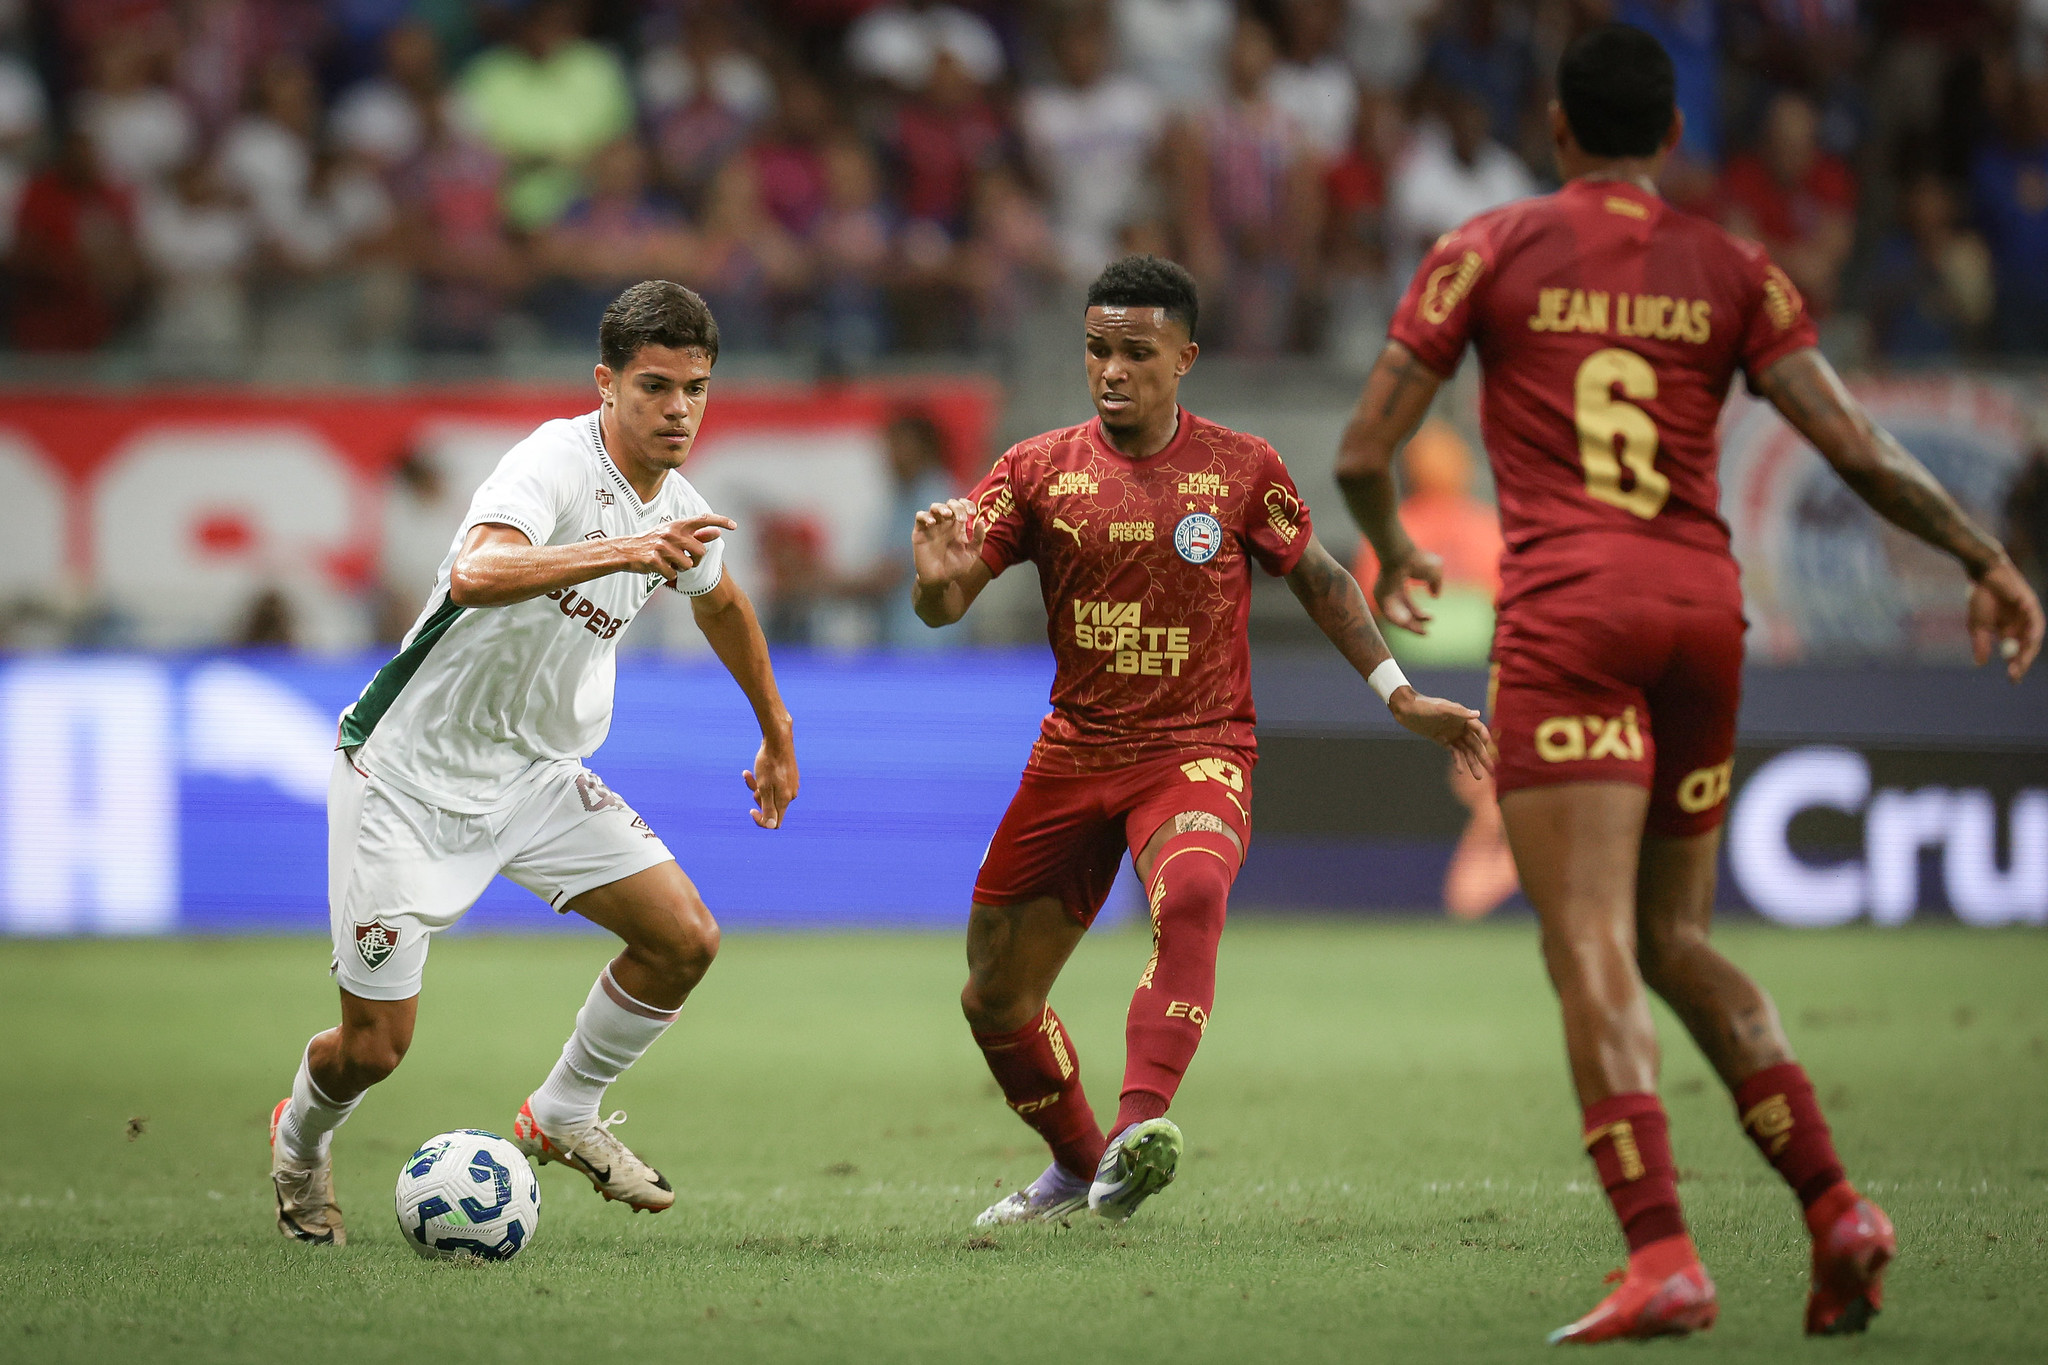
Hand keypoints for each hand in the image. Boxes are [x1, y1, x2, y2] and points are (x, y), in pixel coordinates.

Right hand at [623, 513, 736, 582]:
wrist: (624, 550)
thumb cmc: (652, 543)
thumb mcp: (673, 535)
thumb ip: (695, 535)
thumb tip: (717, 534)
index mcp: (677, 524)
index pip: (703, 519)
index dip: (720, 521)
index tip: (734, 526)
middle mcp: (671, 533)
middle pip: (700, 552)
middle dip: (694, 560)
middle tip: (679, 558)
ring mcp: (662, 546)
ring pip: (688, 566)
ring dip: (680, 569)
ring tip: (667, 562)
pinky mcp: (654, 560)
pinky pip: (672, 574)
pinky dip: (667, 576)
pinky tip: (658, 568)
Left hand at [744, 733, 797, 829]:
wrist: (778, 740)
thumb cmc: (769, 764)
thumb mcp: (764, 788)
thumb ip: (768, 808)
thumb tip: (772, 826)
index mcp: (785, 800)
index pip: (775, 823)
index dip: (762, 821)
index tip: (751, 810)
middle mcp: (791, 794)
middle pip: (771, 806)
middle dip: (759, 798)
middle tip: (754, 785)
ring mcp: (791, 784)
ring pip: (771, 793)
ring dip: (758, 787)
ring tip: (750, 774)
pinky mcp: (789, 776)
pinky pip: (774, 784)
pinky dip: (763, 780)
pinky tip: (750, 771)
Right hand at [912, 497, 985, 586]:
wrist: (940, 580)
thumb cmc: (955, 567)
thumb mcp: (972, 554)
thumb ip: (978, 539)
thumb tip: (981, 522)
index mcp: (957, 526)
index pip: (962, 507)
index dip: (967, 504)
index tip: (973, 512)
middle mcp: (945, 524)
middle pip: (950, 504)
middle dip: (957, 507)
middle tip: (962, 518)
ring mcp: (932, 527)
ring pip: (934, 507)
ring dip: (942, 507)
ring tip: (948, 515)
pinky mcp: (920, 532)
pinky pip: (919, 516)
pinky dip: (925, 516)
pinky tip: (933, 523)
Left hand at [1373, 543, 1443, 634]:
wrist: (1402, 555)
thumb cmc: (1417, 560)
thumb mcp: (1434, 573)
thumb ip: (1436, 584)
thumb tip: (1435, 596)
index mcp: (1401, 586)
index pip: (1409, 607)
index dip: (1420, 616)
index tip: (1432, 618)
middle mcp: (1391, 592)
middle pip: (1401, 614)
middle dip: (1414, 625)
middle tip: (1425, 633)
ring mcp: (1384, 594)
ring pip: (1394, 616)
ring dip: (1407, 625)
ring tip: (1421, 632)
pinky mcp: (1380, 596)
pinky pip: (1387, 613)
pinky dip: (1398, 619)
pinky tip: (1408, 624)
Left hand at [1390, 686, 1494, 779]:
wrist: (1407, 710)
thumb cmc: (1424, 706)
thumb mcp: (1441, 708)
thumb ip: (1458, 712)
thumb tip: (1477, 713)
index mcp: (1462, 717)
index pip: (1478, 728)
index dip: (1485, 738)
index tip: (1489, 748)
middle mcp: (1459, 726)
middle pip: (1475, 744)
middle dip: (1483, 757)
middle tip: (1491, 770)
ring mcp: (1451, 734)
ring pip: (1465, 751)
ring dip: (1472, 763)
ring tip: (1479, 777)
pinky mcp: (1442, 740)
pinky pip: (1453, 752)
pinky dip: (1458, 761)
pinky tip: (1461, 771)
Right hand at [1969, 558, 2043, 682]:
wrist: (1983, 575)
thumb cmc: (1980, 598)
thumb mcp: (1977, 625)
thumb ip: (1980, 643)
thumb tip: (1980, 664)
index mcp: (2009, 631)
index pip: (2016, 653)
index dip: (2016, 667)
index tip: (2012, 681)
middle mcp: (2022, 625)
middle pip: (2027, 648)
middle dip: (2021, 663)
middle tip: (2014, 675)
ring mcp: (2028, 615)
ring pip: (2033, 638)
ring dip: (2028, 651)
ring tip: (2020, 664)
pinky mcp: (2031, 604)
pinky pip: (2036, 621)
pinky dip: (2034, 631)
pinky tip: (2031, 639)